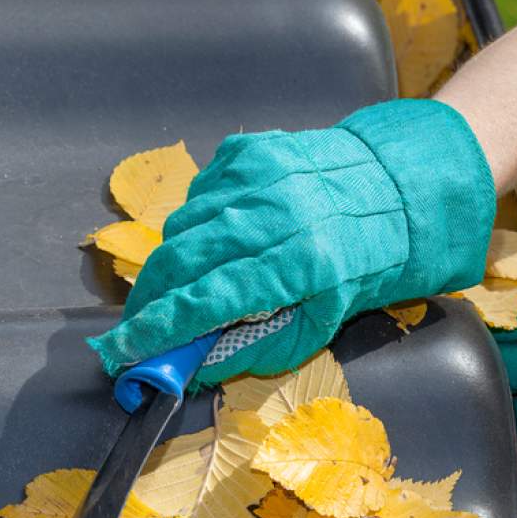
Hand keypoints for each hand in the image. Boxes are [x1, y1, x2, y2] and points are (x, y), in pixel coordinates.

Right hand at [88, 99, 494, 387]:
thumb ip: (257, 347)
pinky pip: (200, 194)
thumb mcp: (322, 323)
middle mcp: (272, 214)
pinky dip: (198, 222)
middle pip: (180, 260)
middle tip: (137, 325)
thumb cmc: (363, 265)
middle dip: (149, 300)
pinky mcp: (248, 150)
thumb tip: (194, 367)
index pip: (206, 301)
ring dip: (173, 263)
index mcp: (298, 264)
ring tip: (184, 285)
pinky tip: (220, 237)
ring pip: (182, 226)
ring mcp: (257, 175)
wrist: (393, 189)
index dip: (157, 330)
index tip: (123, 351)